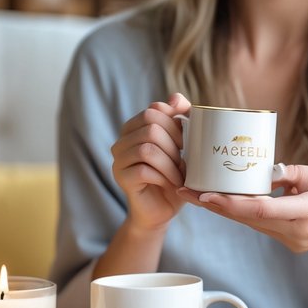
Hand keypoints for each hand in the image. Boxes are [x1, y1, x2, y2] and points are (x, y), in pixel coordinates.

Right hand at [111, 92, 190, 230]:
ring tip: (181, 173)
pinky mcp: (121, 178)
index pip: (154, 110)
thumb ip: (181, 119)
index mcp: (134, 127)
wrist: (163, 209)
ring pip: (147, 148)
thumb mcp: (183, 146)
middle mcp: (122, 140)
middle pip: (150, 127)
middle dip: (175, 143)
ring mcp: (118, 160)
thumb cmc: (174, 175)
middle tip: (186, 159)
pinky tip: (174, 183)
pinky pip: (143, 170)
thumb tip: (175, 98)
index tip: (189, 140)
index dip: (176, 123)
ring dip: (171, 162)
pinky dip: (165, 176)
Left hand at [176, 164, 307, 262]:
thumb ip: (289, 173)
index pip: (265, 210)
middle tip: (186, 190)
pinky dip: (234, 212)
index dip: (233, 203)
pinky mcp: (281, 241)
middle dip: (215, 205)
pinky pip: (253, 225)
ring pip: (246, 223)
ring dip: (219, 208)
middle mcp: (296, 231)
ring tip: (192, 193)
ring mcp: (287, 240)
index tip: (207, 194)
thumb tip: (261, 169)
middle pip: (248, 218)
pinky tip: (214, 200)